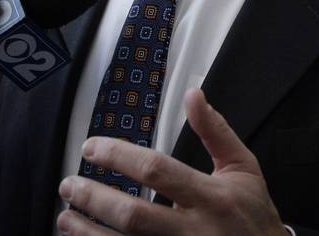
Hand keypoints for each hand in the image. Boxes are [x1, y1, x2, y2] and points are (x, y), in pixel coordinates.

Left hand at [56, 88, 286, 235]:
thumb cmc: (252, 213)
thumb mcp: (243, 166)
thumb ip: (216, 131)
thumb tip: (193, 95)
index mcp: (211, 197)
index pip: (157, 170)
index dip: (119, 156)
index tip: (93, 147)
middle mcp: (194, 231)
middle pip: (133, 216)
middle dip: (94, 198)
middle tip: (70, 185)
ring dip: (88, 233)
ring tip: (65, 217)